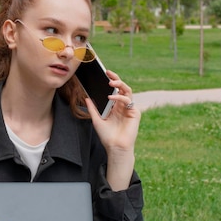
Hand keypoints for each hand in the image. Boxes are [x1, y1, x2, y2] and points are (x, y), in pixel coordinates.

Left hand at [85, 70, 140, 190]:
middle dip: (116, 79)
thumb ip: (92, 108)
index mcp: (115, 106)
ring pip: (127, 91)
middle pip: (122, 87)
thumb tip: (86, 97)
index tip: (103, 73)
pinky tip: (111, 97)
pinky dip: (120, 97)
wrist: (115, 147)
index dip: (110, 81)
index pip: (114, 90)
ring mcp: (129, 108)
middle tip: (108, 73)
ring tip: (110, 82)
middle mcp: (123, 106)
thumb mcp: (96, 120)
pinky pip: (128, 100)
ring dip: (119, 84)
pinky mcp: (134, 113)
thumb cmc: (107, 136)